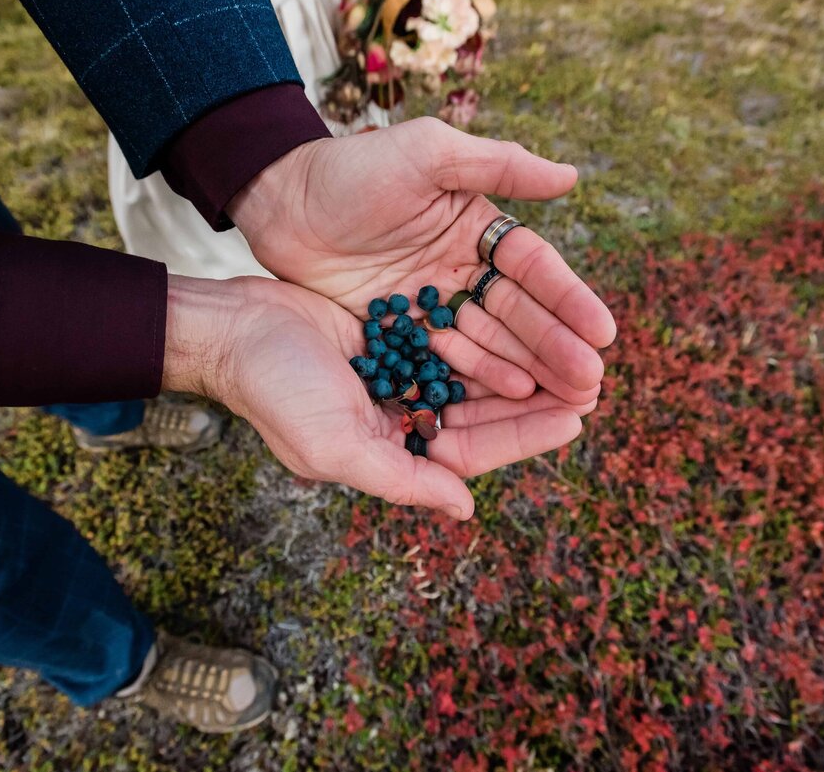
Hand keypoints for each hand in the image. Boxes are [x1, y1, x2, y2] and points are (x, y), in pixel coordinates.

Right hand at [161, 275, 598, 518]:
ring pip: (472, 375)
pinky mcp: (393, 334)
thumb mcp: (334, 445)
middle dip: (534, 402)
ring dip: (518, 365)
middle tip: (590, 382)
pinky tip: (522, 315)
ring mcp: (397, 376)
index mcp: (390, 452)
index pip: (471, 452)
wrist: (232, 327)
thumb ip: (402, 478)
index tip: (575, 418)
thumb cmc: (276, 390)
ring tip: (569, 350)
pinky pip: (450, 336)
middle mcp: (399, 418)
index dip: (523, 437)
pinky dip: (485, 332)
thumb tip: (467, 508)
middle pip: (481, 414)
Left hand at [227, 117, 616, 405]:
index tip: (603, 332)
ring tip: (565, 400)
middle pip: (519, 314)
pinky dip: (476, 378)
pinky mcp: (400, 331)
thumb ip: (498, 165)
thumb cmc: (352, 167)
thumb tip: (572, 177)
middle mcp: (462, 269)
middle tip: (592, 381)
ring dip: (527, 369)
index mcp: (477, 227)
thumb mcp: (427, 153)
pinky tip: (509, 400)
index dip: (569, 300)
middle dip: (557, 347)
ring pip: (490, 342)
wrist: (279, 199)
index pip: (534, 269)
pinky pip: (445, 359)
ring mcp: (431, 304)